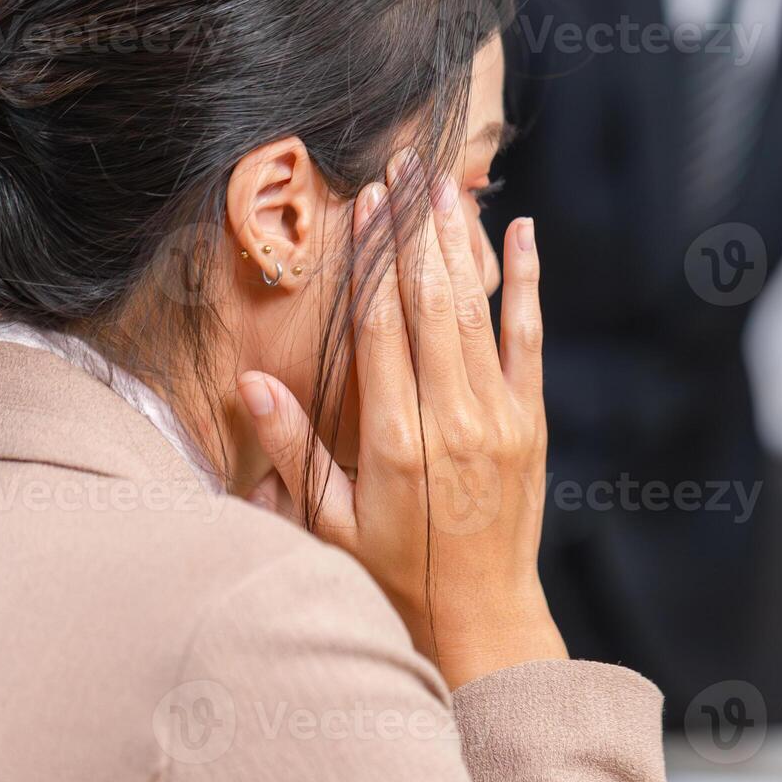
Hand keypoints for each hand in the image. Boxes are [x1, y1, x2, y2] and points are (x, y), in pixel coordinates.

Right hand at [240, 152, 565, 688]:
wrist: (479, 615)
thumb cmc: (392, 571)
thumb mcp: (327, 522)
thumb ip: (292, 450)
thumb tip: (251, 383)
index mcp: (392, 440)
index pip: (378, 328)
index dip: (371, 260)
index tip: (367, 204)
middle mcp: (449, 418)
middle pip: (427, 303)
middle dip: (414, 231)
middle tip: (405, 166)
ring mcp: (498, 416)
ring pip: (475, 310)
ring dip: (458, 242)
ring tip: (443, 184)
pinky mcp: (530, 420)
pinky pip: (528, 339)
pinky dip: (525, 284)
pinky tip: (521, 234)